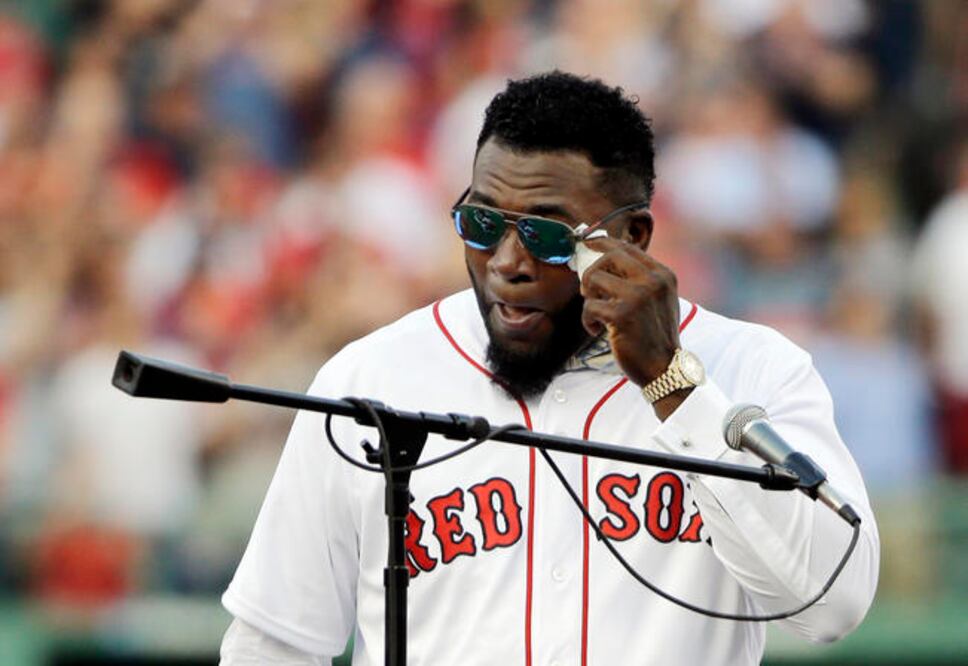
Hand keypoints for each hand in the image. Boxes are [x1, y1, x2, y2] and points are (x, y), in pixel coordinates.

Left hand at [579, 237, 680, 387]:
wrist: (664, 368)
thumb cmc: (655, 335)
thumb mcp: (658, 299)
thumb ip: (640, 279)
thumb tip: (606, 260)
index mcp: (663, 274)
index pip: (627, 247)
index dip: (602, 243)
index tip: (586, 243)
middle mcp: (653, 281)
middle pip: (609, 256)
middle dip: (591, 270)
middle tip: (588, 290)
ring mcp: (638, 296)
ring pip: (594, 278)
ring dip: (588, 297)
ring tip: (596, 314)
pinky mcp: (621, 315)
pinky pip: (589, 306)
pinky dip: (588, 319)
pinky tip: (597, 330)